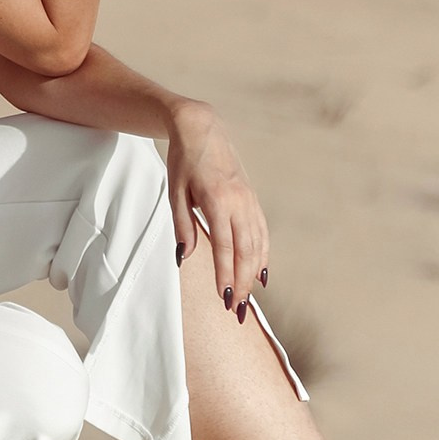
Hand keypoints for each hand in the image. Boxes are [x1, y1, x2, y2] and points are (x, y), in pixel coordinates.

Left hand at [168, 100, 269, 313]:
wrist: (203, 129)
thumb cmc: (183, 161)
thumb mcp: (175, 192)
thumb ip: (182, 225)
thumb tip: (186, 257)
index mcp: (218, 200)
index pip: (225, 246)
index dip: (226, 274)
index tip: (225, 297)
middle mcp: (240, 203)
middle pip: (246, 251)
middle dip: (243, 283)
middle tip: (238, 310)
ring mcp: (250, 202)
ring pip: (258, 245)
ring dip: (254, 274)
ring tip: (249, 299)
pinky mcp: (252, 200)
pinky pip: (262, 234)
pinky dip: (263, 256)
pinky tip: (262, 274)